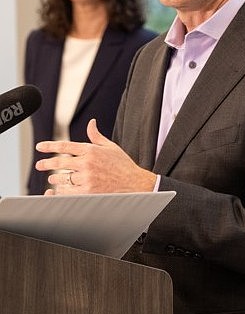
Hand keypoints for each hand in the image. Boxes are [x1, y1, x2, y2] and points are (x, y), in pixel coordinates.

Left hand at [34, 119, 157, 194]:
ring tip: (54, 179)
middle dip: (46, 164)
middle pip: (59, 162)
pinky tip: (58, 189)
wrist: (135, 183)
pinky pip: (66, 191)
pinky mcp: (88, 191)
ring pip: (61, 178)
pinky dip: (60, 191)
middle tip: (40, 165)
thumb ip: (96, 136)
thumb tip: (91, 123)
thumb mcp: (111, 147)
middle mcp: (87, 163)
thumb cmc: (123, 165)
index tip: (39, 147)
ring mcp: (87, 178)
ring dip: (55, 179)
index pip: (65, 146)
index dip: (49, 146)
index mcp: (92, 150)